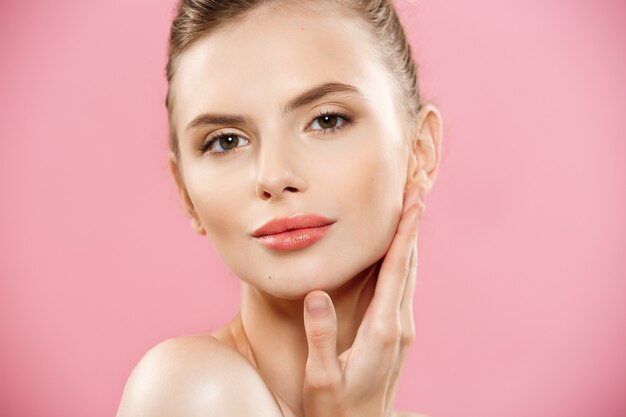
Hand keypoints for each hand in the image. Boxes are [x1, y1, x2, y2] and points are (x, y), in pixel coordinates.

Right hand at [301, 183, 425, 416]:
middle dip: (414, 226)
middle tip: (418, 190)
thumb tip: (317, 294)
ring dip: (411, 241)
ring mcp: (401, 330)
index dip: (406, 234)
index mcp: (382, 330)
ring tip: (412, 211)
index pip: (397, 271)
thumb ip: (320, 336)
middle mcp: (399, 326)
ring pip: (409, 275)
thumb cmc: (336, 409)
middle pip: (410, 265)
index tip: (415, 202)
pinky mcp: (397, 335)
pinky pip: (403, 288)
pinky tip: (398, 252)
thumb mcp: (321, 376)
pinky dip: (404, 261)